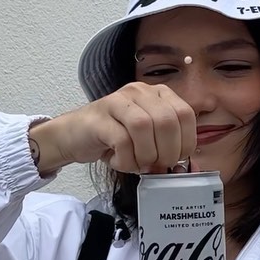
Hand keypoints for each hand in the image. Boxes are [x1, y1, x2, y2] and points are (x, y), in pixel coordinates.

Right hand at [29, 82, 197, 173]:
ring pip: (144, 127)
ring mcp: (117, 101)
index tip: (176, 159)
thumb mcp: (147, 139)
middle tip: (156, 166)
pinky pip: (121, 140)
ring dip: (145, 155)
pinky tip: (118, 162)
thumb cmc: (113, 138)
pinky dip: (125, 159)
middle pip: (167, 121)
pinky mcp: (99, 118)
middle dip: (166, 152)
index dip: (186, 141)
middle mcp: (139, 92)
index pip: (185, 114)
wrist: (73, 136)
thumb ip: (166, 146)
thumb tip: (182, 167)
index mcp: (157, 94)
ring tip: (137, 165)